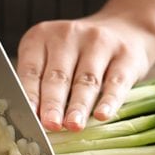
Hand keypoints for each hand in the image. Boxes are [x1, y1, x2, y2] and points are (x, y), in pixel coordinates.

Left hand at [16, 0, 154, 131]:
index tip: (29, 118)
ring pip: (86, 79)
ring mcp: (99, 43)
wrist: (125, 28)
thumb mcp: (53, 58)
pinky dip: (109, 100)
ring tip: (73, 125)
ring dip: (78, 105)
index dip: (29, 95)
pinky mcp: (126, 55)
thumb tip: (32, 120)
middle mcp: (69, 35)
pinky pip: (115, 81)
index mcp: (42, 37)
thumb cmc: (79, 53)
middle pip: (58, 76)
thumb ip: (40, 83)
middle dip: (52, 103)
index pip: (31, 70)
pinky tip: (102, 115)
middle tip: (50, 125)